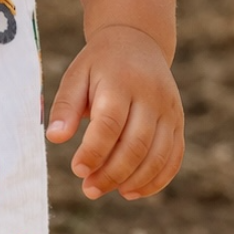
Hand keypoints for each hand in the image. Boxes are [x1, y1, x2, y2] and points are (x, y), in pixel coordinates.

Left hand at [46, 24, 182, 200]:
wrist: (137, 42)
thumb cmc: (99, 64)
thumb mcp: (76, 75)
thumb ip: (65, 106)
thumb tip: (55, 137)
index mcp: (122, 82)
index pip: (110, 123)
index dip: (94, 151)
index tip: (77, 169)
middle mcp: (152, 96)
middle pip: (137, 144)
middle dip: (112, 173)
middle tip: (89, 189)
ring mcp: (170, 110)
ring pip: (159, 155)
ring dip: (134, 180)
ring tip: (107, 190)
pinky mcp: (178, 122)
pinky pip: (174, 157)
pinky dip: (156, 180)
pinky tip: (132, 191)